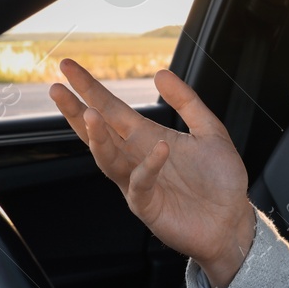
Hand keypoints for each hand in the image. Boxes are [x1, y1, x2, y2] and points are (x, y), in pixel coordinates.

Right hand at [50, 60, 252, 287]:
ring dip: (98, 138)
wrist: (232, 220)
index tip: (67, 67)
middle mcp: (135, 158)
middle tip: (56, 88)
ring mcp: (138, 183)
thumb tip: (160, 73)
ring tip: (90, 114)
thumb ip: (186, 102)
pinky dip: (149, 165)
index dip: (89, 88)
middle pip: (98, 132)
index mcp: (146, 137)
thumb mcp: (209, 131)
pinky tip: (160, 146)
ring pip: (108, 158)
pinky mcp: (149, 206)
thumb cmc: (219, 180)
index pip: (110, 108)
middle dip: (76, 111)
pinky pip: (142, 183)